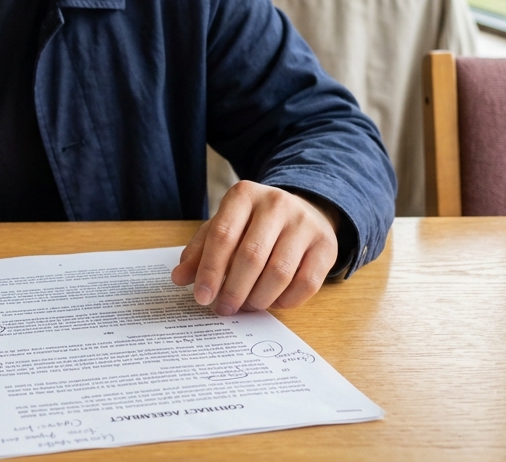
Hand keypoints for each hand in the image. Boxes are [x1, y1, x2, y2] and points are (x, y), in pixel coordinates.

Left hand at [171, 181, 339, 314]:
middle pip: (251, 256)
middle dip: (233, 290)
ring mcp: (305, 223)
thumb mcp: (224, 228)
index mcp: (244, 195)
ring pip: (279, 272)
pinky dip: (286, 301)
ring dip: (259, 298)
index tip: (201, 297)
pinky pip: (306, 283)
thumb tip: (179, 278)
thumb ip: (200, 251)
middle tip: (224, 309)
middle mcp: (277, 204)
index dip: (210, 271)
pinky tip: (272, 302)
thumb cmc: (254, 224)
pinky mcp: (326, 245)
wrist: (304, 210)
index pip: (222, 236)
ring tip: (246, 306)